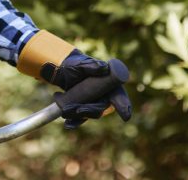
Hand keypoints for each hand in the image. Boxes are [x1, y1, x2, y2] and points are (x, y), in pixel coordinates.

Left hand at [17, 31, 131, 128]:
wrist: (62, 70)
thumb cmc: (75, 64)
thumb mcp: (81, 63)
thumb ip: (91, 66)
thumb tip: (104, 67)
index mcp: (109, 82)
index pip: (119, 95)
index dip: (123, 105)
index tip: (125, 116)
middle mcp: (105, 95)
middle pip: (101, 107)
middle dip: (90, 110)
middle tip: (78, 109)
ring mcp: (95, 102)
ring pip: (91, 113)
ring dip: (78, 114)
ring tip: (64, 109)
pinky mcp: (85, 108)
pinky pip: (82, 117)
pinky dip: (75, 121)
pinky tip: (68, 124)